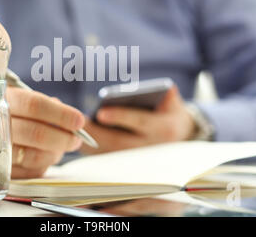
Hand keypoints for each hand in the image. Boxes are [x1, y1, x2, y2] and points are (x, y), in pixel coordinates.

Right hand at [6, 87, 84, 177]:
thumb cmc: (13, 109)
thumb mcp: (25, 99)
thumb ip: (48, 106)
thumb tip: (74, 122)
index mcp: (4, 99)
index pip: (34, 105)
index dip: (60, 114)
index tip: (79, 121)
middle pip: (35, 133)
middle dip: (63, 138)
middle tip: (76, 139)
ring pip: (33, 156)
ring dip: (55, 153)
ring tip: (63, 147)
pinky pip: (28, 171)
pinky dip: (44, 164)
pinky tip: (47, 155)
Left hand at [81, 86, 195, 154]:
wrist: (180, 134)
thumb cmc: (168, 109)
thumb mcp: (168, 96)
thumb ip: (156, 90)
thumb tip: (132, 90)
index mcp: (165, 127)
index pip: (140, 121)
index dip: (120, 116)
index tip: (101, 112)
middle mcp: (153, 146)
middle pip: (121, 142)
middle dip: (98, 133)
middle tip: (80, 123)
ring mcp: (142, 159)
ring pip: (113, 154)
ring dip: (92, 144)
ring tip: (75, 130)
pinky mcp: (132, 165)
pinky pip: (110, 160)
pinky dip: (95, 151)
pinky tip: (80, 140)